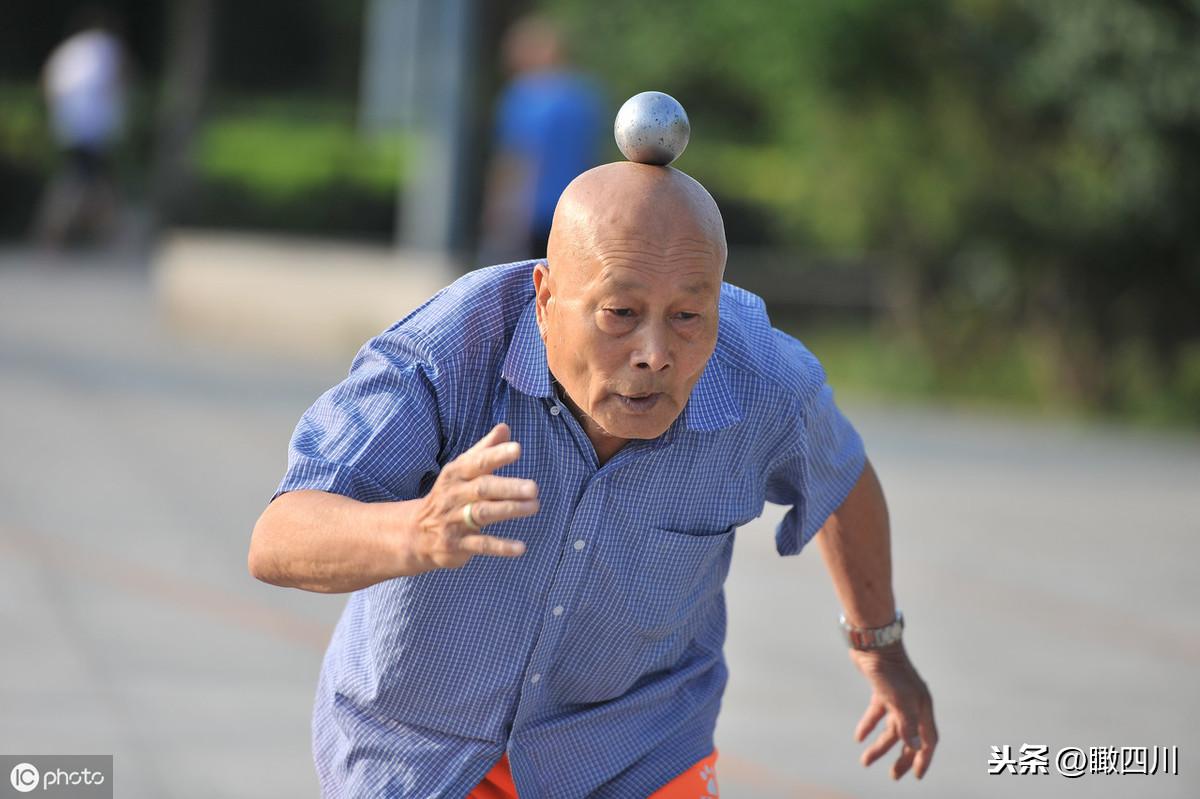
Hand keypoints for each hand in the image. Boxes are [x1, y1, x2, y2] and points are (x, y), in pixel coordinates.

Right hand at [411, 423, 538, 570]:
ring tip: (534, 506)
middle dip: (509, 487)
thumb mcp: (461, 470)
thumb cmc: (449, 495)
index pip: (478, 462)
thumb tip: (505, 427)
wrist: (415, 533)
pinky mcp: (457, 545)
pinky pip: (481, 544)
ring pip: (484, 514)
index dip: (497, 455)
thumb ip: (485, 450)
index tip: (517, 449)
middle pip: (483, 489)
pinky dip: (501, 546)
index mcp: (456, 474)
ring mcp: (454, 521)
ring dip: (510, 510)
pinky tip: (521, 547)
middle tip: (534, 488)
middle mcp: (454, 495)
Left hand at [848, 642, 937, 779]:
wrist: (873, 643)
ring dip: (879, 745)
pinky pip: (877, 713)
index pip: (928, 740)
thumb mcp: (898, 701)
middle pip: (909, 738)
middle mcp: (913, 704)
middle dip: (901, 758)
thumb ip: (906, 725)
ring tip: (865, 761)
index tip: (916, 776)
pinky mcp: (881, 690)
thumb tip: (914, 749)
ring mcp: (897, 697)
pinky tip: (859, 737)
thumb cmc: (888, 671)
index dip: (923, 758)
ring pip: (891, 728)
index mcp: (923, 708)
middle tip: (892, 776)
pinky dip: (869, 725)